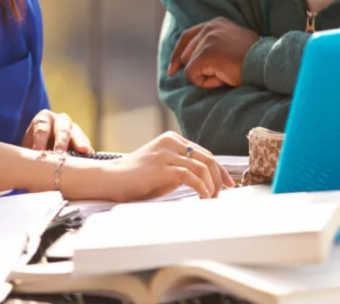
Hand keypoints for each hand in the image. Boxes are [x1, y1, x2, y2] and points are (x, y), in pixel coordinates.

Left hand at [22, 109, 92, 152]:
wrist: (47, 143)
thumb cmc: (35, 144)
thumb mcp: (29, 144)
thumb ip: (29, 151)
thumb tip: (30, 164)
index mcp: (44, 118)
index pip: (42, 128)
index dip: (40, 140)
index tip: (38, 152)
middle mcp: (60, 120)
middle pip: (61, 130)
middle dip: (60, 142)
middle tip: (59, 153)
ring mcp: (73, 127)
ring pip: (77, 134)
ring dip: (79, 143)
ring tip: (83, 150)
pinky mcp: (83, 138)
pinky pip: (86, 143)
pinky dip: (88, 150)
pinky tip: (89, 156)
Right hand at [84, 132, 234, 202]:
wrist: (111, 179)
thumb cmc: (137, 178)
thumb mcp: (164, 167)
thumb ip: (182, 167)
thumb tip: (209, 179)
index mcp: (172, 139)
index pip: (205, 153)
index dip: (220, 170)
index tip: (228, 184)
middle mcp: (170, 142)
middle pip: (207, 159)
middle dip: (219, 179)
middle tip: (222, 195)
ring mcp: (165, 153)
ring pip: (201, 167)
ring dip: (211, 186)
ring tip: (211, 200)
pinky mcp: (160, 167)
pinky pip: (190, 176)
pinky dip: (201, 188)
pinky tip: (203, 197)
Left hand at [168, 18, 259, 87]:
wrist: (265, 64)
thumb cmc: (253, 59)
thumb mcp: (233, 43)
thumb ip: (216, 43)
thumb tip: (194, 58)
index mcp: (215, 23)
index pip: (187, 37)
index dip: (177, 54)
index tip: (172, 69)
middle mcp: (209, 28)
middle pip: (185, 54)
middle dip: (196, 69)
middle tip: (222, 73)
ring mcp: (206, 40)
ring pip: (190, 67)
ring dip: (206, 76)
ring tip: (227, 72)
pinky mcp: (204, 54)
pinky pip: (192, 75)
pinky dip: (205, 82)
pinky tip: (223, 78)